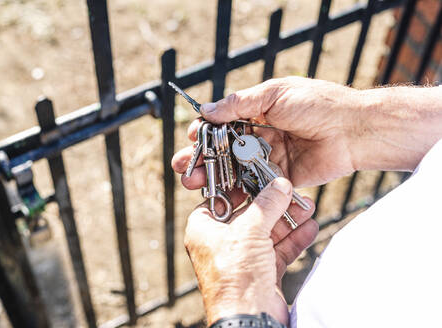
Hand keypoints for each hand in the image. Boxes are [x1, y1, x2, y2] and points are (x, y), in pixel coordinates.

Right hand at [174, 76, 360, 187]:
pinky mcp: (280, 178)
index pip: (223, 123)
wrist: (353, 130)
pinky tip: (221, 196)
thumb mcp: (275, 94)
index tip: (193, 138)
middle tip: (183, 166)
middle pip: (224, 149)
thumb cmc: (318, 104)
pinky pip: (255, 185)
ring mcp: (269, 157)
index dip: (205, 132)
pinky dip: (237, 191)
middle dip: (201, 157)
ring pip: (235, 169)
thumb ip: (240, 103)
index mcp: (258, 112)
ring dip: (213, 176)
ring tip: (193, 183)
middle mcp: (261, 135)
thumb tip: (207, 109)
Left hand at [184, 178, 316, 325]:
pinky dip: (294, 240)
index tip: (258, 177)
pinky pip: (278, 250)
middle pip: (249, 216)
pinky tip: (309, 228)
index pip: (219, 200)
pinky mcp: (260, 273)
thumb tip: (279, 186)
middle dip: (273, 205)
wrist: (250, 319)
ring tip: (307, 207)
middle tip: (291, 192)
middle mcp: (221, 244)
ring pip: (266, 233)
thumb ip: (266, 205)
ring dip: (287, 221)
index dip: (239, 189)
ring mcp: (242, 259)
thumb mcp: (249, 231)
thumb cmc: (235, 278)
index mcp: (204, 230)